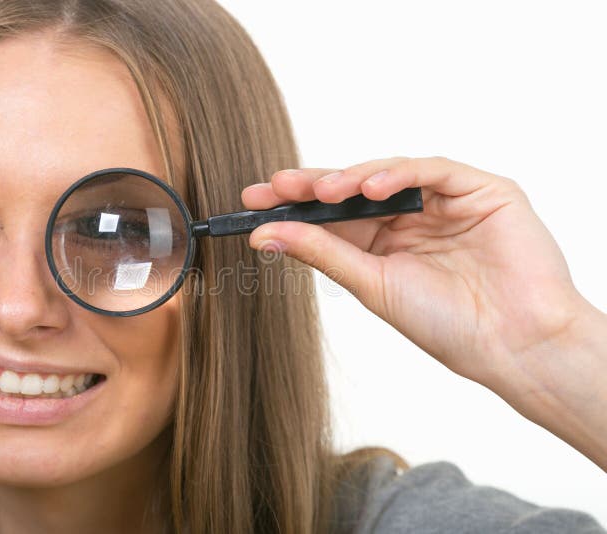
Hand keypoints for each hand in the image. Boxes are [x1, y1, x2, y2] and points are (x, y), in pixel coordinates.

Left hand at [242, 156, 606, 468]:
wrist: (513, 345)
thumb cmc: (446, 324)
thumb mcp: (372, 285)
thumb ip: (323, 253)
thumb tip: (264, 235)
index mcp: (384, 243)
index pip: (332, 215)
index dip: (294, 207)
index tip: (252, 205)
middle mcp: (410, 217)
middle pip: (353, 189)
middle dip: (312, 186)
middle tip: (273, 187)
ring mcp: (444, 201)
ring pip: (388, 173)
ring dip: (350, 178)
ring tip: (319, 191)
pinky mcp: (480, 189)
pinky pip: (431, 170)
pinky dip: (398, 174)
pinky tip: (368, 190)